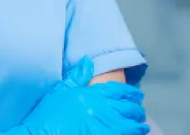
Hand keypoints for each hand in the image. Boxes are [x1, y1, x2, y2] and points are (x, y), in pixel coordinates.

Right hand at [19, 56, 149, 134]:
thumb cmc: (48, 115)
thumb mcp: (60, 90)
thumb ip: (78, 76)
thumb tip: (89, 61)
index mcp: (94, 95)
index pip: (120, 91)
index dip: (131, 93)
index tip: (136, 95)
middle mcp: (104, 111)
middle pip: (130, 109)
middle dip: (137, 110)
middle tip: (140, 111)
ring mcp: (107, 129)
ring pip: (132, 127)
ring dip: (138, 126)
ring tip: (141, 127)